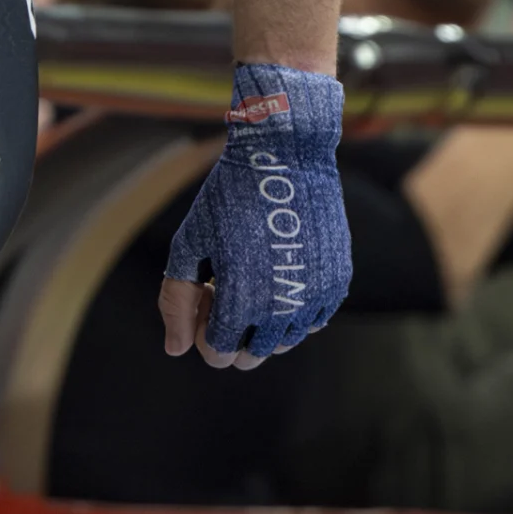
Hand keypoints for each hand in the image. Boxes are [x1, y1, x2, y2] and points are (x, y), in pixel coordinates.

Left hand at [160, 64, 349, 368]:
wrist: (286, 158)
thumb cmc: (228, 198)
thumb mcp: (190, 243)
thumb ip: (176, 299)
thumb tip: (175, 350)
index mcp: (241, 299)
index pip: (218, 353)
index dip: (202, 331)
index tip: (203, 295)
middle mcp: (283, 307)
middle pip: (251, 355)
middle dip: (229, 333)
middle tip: (221, 287)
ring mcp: (315, 297)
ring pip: (283, 343)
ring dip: (260, 325)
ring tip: (249, 280)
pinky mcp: (337, 283)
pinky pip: (312, 323)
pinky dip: (292, 312)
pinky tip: (276, 276)